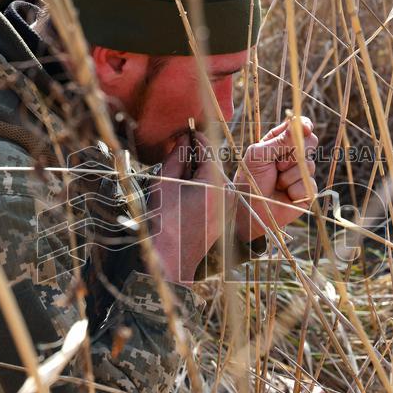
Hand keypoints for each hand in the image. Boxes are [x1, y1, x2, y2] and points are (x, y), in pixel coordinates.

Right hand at [147, 132, 223, 282]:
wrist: (171, 260)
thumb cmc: (164, 221)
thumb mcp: (165, 183)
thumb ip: (176, 157)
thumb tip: (183, 139)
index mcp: (215, 183)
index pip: (208, 148)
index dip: (194, 137)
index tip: (183, 132)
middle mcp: (227, 193)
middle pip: (213, 164)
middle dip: (195, 156)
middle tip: (176, 153)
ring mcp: (228, 206)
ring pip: (214, 178)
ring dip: (197, 172)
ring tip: (177, 176)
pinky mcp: (225, 217)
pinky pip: (215, 193)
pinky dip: (201, 187)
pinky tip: (184, 193)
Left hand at [233, 117, 318, 240]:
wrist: (250, 210)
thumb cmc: (250, 180)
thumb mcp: (259, 155)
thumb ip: (280, 140)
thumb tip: (303, 125)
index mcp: (280, 142)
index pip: (299, 127)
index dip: (304, 126)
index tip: (305, 128)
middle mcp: (293, 155)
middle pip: (311, 142)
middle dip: (294, 153)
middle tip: (277, 165)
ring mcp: (302, 173)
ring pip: (309, 165)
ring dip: (289, 176)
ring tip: (276, 183)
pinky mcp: (307, 190)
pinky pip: (309, 184)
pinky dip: (294, 190)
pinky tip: (284, 195)